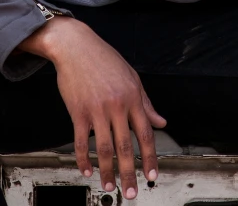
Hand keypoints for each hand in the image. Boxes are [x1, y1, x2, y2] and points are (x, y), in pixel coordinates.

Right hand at [18, 17, 166, 199]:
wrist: (76, 46)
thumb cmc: (104, 58)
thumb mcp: (132, 76)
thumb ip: (146, 102)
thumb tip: (161, 122)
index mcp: (133, 97)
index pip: (146, 134)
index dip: (150, 157)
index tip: (153, 175)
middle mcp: (117, 105)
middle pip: (126, 147)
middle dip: (130, 173)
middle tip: (132, 192)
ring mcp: (97, 110)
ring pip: (104, 149)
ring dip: (108, 171)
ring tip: (110, 186)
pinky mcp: (78, 112)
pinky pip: (81, 141)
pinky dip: (83, 159)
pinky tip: (86, 170)